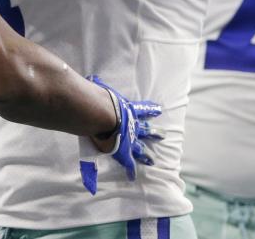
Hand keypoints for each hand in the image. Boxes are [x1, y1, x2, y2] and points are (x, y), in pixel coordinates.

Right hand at [81, 75, 161, 192]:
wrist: (103, 116)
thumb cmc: (100, 100)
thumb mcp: (101, 90)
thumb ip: (98, 86)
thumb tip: (92, 78)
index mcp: (129, 110)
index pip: (142, 109)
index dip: (150, 109)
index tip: (159, 109)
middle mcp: (132, 126)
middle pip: (146, 130)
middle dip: (154, 133)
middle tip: (163, 135)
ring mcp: (129, 140)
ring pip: (140, 148)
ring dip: (145, 154)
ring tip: (153, 161)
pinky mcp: (123, 151)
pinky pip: (128, 162)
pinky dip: (130, 169)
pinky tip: (132, 175)